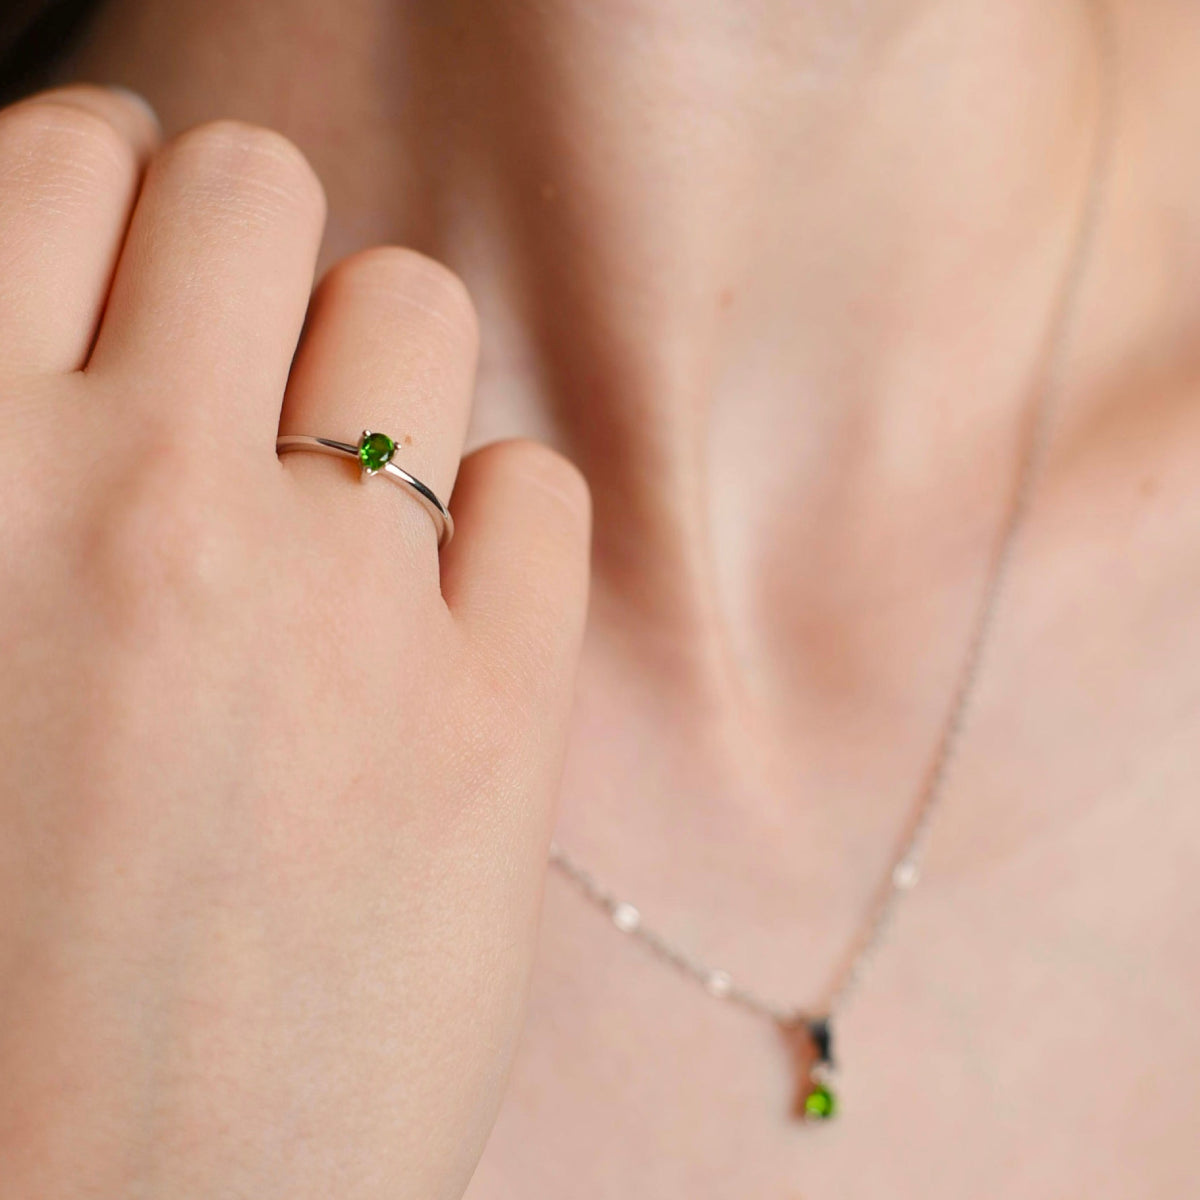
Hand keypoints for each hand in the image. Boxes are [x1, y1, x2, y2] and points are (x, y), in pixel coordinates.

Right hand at [0, 85, 588, 1198]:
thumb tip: (68, 323)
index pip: (62, 164)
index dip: (107, 190)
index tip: (135, 254)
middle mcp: (147, 511)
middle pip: (256, 195)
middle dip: (249, 253)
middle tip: (240, 355)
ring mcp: (344, 615)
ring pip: (414, 309)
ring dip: (380, 365)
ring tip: (342, 481)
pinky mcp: (497, 723)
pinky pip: (537, 491)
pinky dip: (493, 520)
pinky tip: (440, 606)